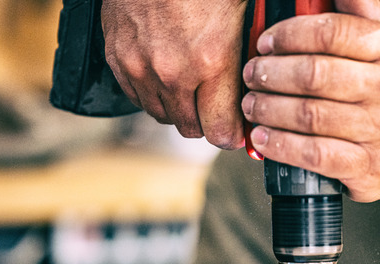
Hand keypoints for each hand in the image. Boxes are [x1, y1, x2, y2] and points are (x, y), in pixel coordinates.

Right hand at [101, 0, 247, 147]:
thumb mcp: (241, 11)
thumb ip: (249, 51)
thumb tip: (261, 83)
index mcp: (212, 60)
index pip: (221, 132)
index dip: (232, 134)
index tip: (237, 130)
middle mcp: (173, 71)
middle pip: (192, 129)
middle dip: (208, 121)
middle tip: (217, 104)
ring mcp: (140, 67)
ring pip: (163, 116)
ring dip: (179, 108)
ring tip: (191, 86)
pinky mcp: (117, 58)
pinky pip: (137, 98)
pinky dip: (153, 93)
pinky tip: (165, 74)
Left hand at [241, 0, 379, 201]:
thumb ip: (357, 12)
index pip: (330, 31)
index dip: (288, 35)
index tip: (265, 43)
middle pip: (314, 74)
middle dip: (270, 73)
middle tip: (251, 75)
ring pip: (309, 114)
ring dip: (268, 109)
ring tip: (251, 104)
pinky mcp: (370, 166)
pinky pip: (314, 154)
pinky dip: (280, 145)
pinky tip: (263, 137)